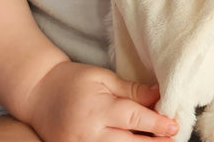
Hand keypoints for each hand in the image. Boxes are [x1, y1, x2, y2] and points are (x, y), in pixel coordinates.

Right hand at [26, 61, 178, 141]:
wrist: (39, 93)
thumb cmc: (74, 80)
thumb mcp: (104, 78)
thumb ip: (131, 90)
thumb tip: (158, 94)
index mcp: (99, 109)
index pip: (134, 120)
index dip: (157, 124)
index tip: (174, 127)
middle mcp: (90, 134)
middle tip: (173, 141)